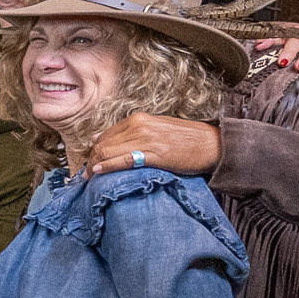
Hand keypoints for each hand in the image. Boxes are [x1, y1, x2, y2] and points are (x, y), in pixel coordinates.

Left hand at [83, 114, 220, 179]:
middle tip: (85, 175)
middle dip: (90, 160)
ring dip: (94, 166)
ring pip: (108, 152)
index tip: (89, 162)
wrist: (213, 144)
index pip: (104, 135)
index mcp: (137, 119)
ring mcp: (145, 140)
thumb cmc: (185, 138)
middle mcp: (138, 126)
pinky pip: (123, 160)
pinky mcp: (154, 155)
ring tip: (89, 178)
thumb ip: (130, 132)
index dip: (93, 151)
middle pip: (102, 145)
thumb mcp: (155, 128)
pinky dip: (107, 167)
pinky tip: (98, 172)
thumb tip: (98, 138)